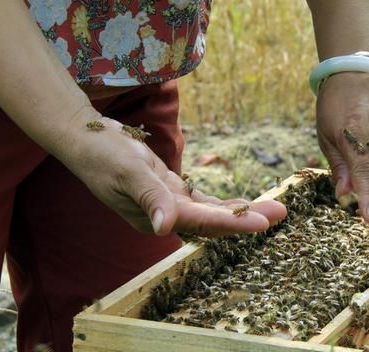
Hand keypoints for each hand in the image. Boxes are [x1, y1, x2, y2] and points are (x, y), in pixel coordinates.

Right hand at [56, 110, 286, 236]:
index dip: (233, 222)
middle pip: (213, 221)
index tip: (263, 222)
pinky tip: (244, 203)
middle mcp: (165, 217)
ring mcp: (168, 205)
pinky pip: (202, 202)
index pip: (201, 221)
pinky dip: (222, 203)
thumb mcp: (127, 172)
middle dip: (248, 218)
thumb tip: (163, 228)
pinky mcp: (170, 192)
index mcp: (155, 216)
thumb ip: (149, 198)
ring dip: (241, 211)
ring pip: (212, 212)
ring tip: (275, 208)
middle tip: (282, 213)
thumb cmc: (102, 153)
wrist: (85, 139)